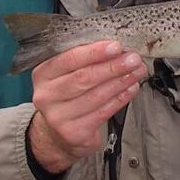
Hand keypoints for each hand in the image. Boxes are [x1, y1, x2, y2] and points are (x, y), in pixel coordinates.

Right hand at [27, 41, 147, 172]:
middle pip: (84, 77)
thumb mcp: (66, 74)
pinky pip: (103, 112)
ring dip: (121, 81)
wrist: (56, 133)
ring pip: (96, 95)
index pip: (70, 59)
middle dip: (113, 66)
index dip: (95, 52)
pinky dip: (120, 98)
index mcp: (43, 73)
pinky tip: (130, 88)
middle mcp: (47, 95)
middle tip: (132, 59)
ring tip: (136, 71)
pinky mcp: (73, 132)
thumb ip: (86, 60)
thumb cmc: (66, 96)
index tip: (116, 46)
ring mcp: (58, 116)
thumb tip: (117, 48)